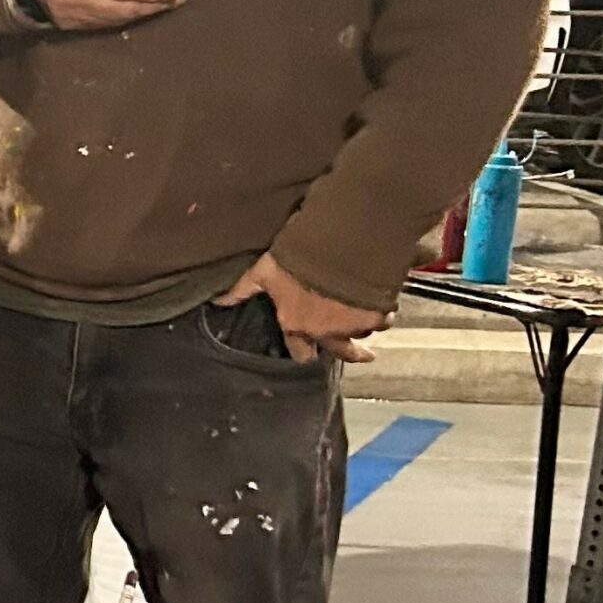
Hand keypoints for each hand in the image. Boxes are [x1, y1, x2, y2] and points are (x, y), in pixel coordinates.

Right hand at [19, 0, 184, 30]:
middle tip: (176, 0)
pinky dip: (124, 17)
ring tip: (162, 4)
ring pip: (116, 20)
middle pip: (124, 10)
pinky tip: (138, 9)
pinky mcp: (67, 25)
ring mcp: (69, 16)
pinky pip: (104, 25)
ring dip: (142, 13)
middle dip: (154, 6)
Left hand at [215, 255, 390, 364]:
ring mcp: (356, 324)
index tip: (309, 353)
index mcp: (297, 324)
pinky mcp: (381, 312)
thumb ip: (242, 289)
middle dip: (352, 354)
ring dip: (365, 322)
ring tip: (367, 308)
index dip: (304, 352)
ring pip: (364, 331)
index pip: (299, 350)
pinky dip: (384, 308)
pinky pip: (386, 317)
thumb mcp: (263, 271)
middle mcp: (327, 331)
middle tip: (363, 356)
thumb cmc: (296, 257)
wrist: (341, 246)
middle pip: (342, 352)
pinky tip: (383, 296)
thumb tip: (217, 302)